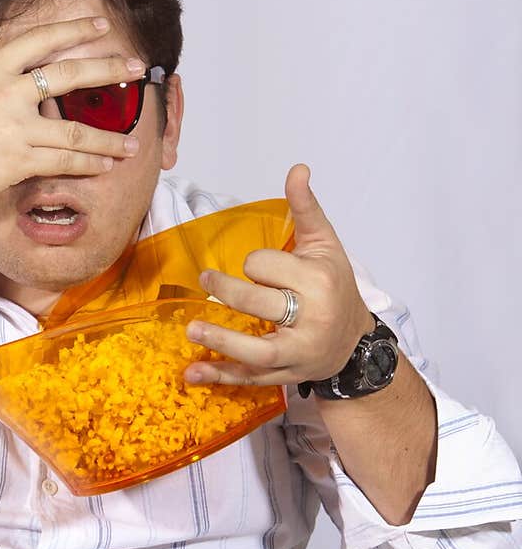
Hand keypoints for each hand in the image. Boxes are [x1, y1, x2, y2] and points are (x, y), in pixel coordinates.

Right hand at [0, 17, 143, 212]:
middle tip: (138, 68)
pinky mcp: (17, 162)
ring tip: (133, 142)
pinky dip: (88, 163)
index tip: (100, 25)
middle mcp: (8, 94)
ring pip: (75, 130)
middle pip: (71, 75)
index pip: (40, 40)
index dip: (73, 29)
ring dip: (108, 137)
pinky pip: (63, 162)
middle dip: (110, 68)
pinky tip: (107, 166)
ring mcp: (15, 129)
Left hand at [184, 164, 373, 386]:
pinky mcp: (285, 376)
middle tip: (205, 280)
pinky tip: (192, 374)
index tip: (260, 268)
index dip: (256, 264)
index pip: (266, 267)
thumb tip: (297, 169)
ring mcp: (298, 352)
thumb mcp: (326, 245)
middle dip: (227, 291)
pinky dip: (219, 377)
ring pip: (254, 350)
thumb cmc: (336, 287)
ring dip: (220, 340)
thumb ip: (307, 209)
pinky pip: (249, 379)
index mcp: (318, 281)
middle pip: (257, 303)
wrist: (355, 342)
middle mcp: (311, 319)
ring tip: (191, 328)